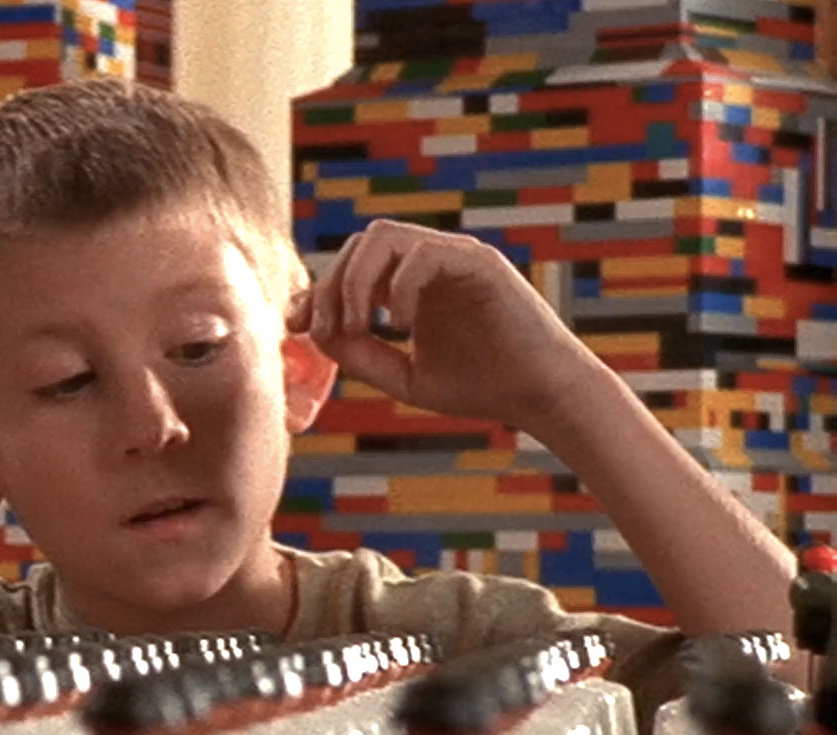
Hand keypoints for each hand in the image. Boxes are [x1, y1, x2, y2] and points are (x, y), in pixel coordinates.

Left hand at [287, 219, 606, 432]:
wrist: (539, 396)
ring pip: (384, 235)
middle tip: (330, 332)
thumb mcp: (404, 376)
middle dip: (331, 287)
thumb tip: (318, 334)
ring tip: (361, 326)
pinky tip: (402, 326)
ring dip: (357, 280)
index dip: (317, 292)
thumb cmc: (479, 386)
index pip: (350, 265)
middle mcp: (430, 263)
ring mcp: (455, 257)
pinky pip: (424, 254)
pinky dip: (399, 287)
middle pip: (359, 243)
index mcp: (410, 284)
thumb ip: (362, 355)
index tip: (296, 328)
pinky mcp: (480, 263)